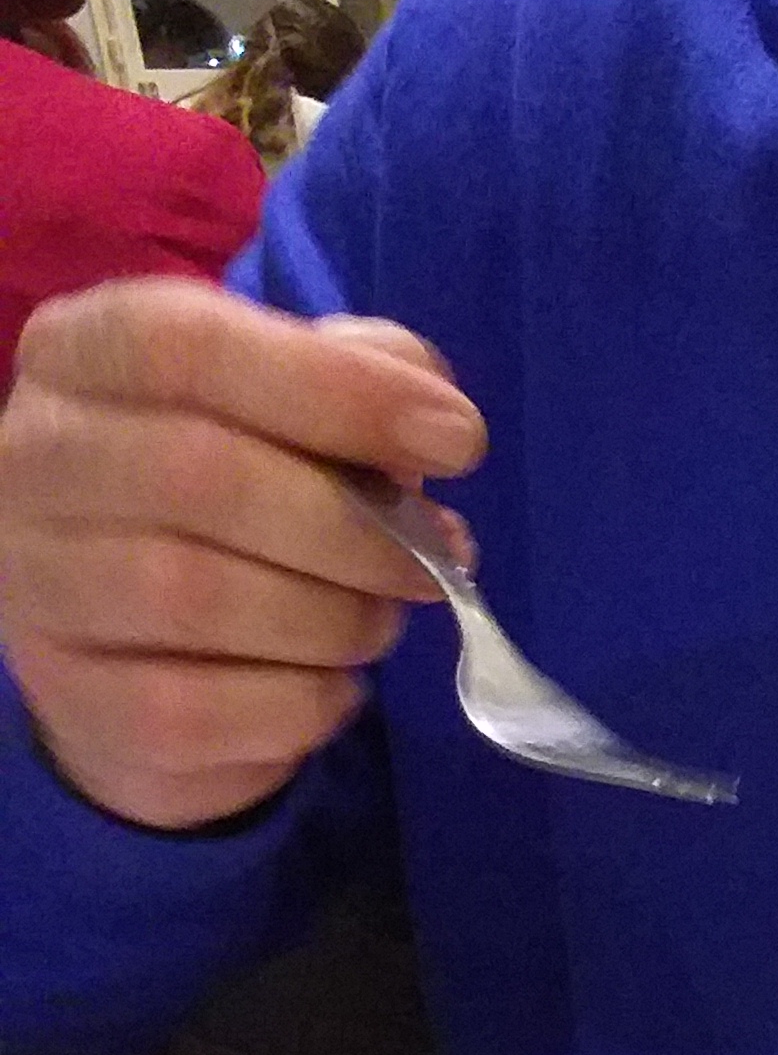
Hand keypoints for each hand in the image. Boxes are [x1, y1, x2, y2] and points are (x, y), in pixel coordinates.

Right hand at [0, 281, 482, 830]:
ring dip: (336, 617)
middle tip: (443, 557)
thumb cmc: (245, 496)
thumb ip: (366, 375)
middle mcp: (32, 457)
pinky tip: (330, 682)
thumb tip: (433, 417)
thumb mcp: (302, 407)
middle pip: (201, 474)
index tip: (458, 441)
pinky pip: (207, 709)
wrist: (157, 646)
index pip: (186, 344)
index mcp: (85, 352)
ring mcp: (37, 584)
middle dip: (356, 528)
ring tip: (381, 616)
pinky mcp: (74, 699)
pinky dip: (305, 702)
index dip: (338, 390)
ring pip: (199, 596)